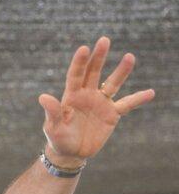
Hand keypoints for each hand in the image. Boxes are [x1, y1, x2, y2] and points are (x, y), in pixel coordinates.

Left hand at [38, 36, 154, 166]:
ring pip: (112, 83)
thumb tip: (43, 97)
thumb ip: (52, 112)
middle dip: (98, 57)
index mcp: (71, 96)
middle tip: (104, 40)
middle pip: (93, 72)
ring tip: (130, 57)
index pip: (75, 75)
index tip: (84, 48)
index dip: (80, 62)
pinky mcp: (111, 114)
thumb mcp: (53, 127)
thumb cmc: (58, 139)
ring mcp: (100, 103)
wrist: (71, 152)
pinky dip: (138, 99)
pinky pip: (127, 104)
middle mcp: (87, 95)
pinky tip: (150, 93)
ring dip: (121, 72)